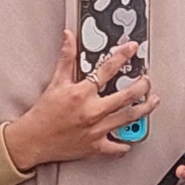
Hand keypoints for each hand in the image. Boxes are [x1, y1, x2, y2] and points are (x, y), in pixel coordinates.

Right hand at [5, 40, 149, 169]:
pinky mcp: (96, 147)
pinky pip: (117, 147)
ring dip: (144, 109)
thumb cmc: (43, 113)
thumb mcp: (55, 83)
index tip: (132, 49)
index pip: (107, 70)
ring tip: (151, 102)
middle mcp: (92, 111)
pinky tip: (131, 136)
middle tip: (147, 80)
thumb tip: (68, 37)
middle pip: (127, 96)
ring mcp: (96, 130)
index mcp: (82, 94)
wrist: (33, 140)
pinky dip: (126, 143)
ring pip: (129, 118)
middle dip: (142, 86)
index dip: (122, 56)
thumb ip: (66, 59)